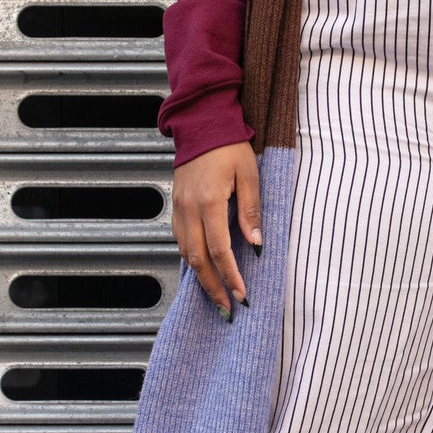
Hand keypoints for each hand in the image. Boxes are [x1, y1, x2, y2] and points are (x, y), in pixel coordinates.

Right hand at [171, 143, 261, 316]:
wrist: (201, 125)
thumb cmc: (229, 146)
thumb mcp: (249, 175)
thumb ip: (251, 210)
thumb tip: (256, 244)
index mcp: (209, 202)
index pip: (219, 249)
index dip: (230, 275)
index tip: (242, 294)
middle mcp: (189, 210)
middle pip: (197, 259)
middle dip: (213, 286)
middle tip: (229, 307)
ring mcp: (179, 209)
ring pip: (185, 253)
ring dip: (201, 277)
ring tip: (217, 296)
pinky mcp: (176, 207)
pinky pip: (180, 241)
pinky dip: (191, 260)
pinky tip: (203, 270)